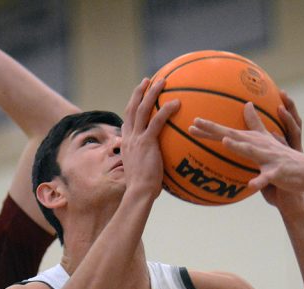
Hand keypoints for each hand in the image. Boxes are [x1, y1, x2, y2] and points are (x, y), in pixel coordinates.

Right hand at [119, 77, 178, 198]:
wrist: (139, 193)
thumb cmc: (143, 189)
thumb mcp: (142, 171)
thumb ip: (148, 162)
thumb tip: (158, 164)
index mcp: (127, 144)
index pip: (127, 121)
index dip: (132, 107)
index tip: (138, 97)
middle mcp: (129, 138)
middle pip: (132, 109)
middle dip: (139, 92)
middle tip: (147, 80)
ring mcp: (136, 139)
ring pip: (142, 109)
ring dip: (152, 93)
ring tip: (162, 81)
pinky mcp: (146, 142)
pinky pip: (157, 121)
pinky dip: (166, 110)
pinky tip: (177, 102)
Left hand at [188, 91, 303, 198]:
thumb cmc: (283, 162)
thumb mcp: (267, 146)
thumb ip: (256, 128)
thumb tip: (247, 112)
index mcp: (256, 142)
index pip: (229, 133)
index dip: (211, 127)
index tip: (192, 122)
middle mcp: (261, 145)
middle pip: (235, 135)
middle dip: (216, 129)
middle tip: (196, 122)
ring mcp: (270, 158)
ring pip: (252, 151)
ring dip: (239, 146)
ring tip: (225, 141)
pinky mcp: (278, 172)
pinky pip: (267, 177)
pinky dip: (260, 180)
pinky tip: (251, 185)